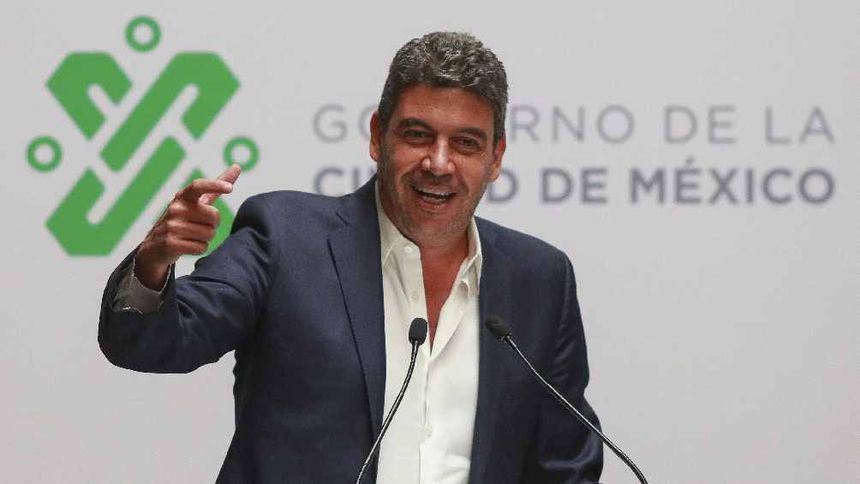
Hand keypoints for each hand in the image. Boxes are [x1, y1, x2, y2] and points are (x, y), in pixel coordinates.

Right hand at [134, 164, 241, 288]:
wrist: (156, 246)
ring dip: (205, 238)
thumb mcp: (196, 203)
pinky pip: (201, 247)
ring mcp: (172, 225)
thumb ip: (215, 188)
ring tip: (190, 236)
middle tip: (198, 226)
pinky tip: (186, 246)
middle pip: (214, 217)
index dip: (215, 185)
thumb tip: (237, 166)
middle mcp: (175, 208)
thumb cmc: (182, 221)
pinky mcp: (171, 243)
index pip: (198, 186)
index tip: (230, 188)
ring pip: (210, 234)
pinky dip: (199, 248)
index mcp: (183, 196)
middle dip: (212, 225)